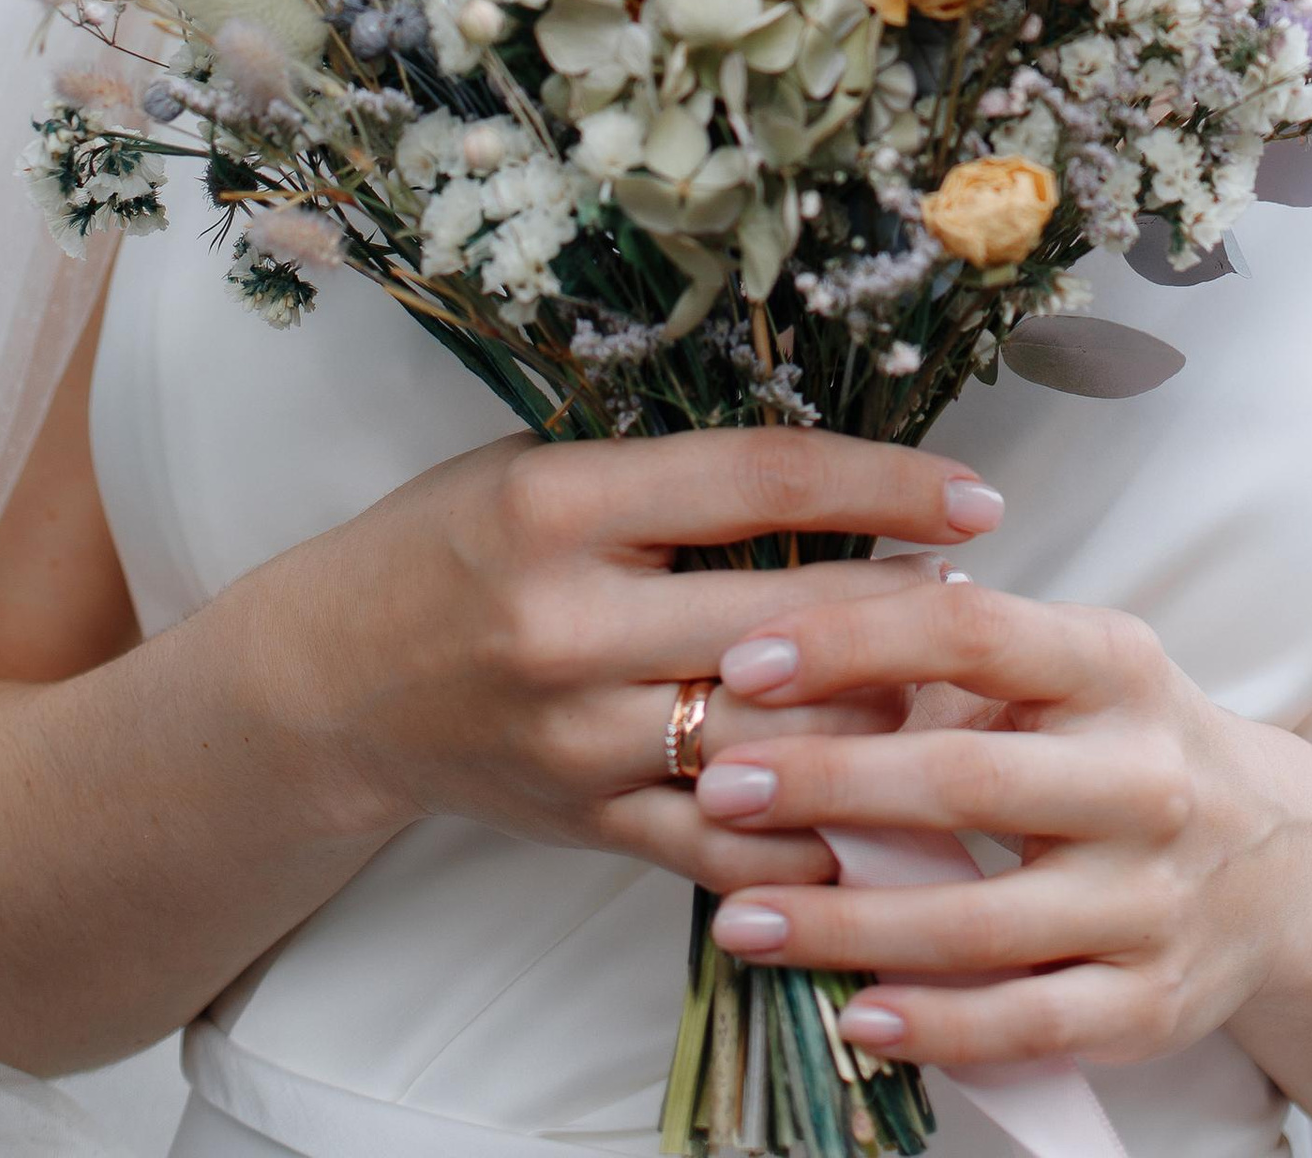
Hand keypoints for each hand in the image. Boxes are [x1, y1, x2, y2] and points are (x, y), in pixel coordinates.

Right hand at [260, 429, 1007, 899]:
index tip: (975, 492)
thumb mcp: (543, 466)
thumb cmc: (452, 545)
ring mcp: (578, 739)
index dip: (886, 482)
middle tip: (981, 593)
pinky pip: (730, 845)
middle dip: (908, 608)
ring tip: (951, 687)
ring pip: (775, 739)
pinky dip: (816, 832)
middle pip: (787, 618)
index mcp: (560, 507)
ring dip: (882, 718)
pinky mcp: (587, 824)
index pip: (761, 481)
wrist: (329, 686)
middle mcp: (569, 626)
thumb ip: (671, 476)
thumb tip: (838, 470)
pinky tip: (883, 803)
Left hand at [682, 580, 1311, 1071]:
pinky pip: (1027, 1021)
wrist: (1284, 863)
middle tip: (721, 786)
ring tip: (740, 917)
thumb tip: (801, 652)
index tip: (746, 658)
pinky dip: (936, 1026)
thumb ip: (960, 663)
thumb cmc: (1128, 746)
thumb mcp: (1074, 671)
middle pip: (965, 780)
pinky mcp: (1151, 1002)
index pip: (973, 633)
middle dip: (828, 786)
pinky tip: (855, 1013)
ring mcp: (1151, 898)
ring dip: (845, 924)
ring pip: (980, 921)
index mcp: (1116, 668)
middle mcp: (1143, 777)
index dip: (854, 641)